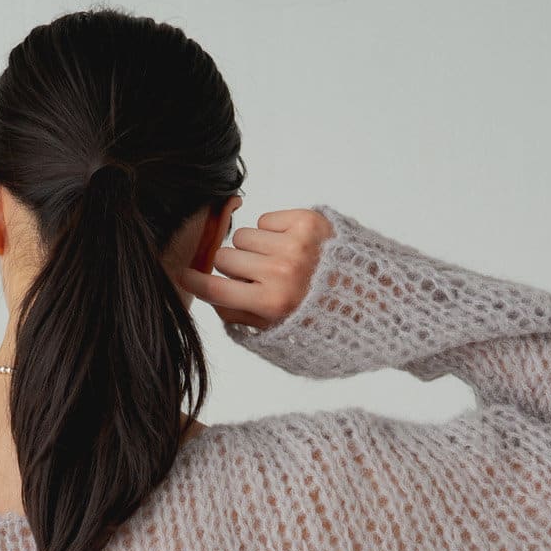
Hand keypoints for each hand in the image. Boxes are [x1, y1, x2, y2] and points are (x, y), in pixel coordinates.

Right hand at [177, 207, 332, 329]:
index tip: (183, 273)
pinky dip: (272, 231)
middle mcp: (282, 272)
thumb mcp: (274, 331)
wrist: (367, 294)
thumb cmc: (317, 316)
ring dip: (253, 248)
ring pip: (242, 235)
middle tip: (255, 276)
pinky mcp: (306, 221)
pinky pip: (265, 219)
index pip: (216, 288)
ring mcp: (295, 244)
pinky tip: (290, 246)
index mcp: (271, 304)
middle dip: (234, 267)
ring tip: (277, 261)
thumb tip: (207, 289)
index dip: (194, 280)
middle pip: (224, 257)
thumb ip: (237, 314)